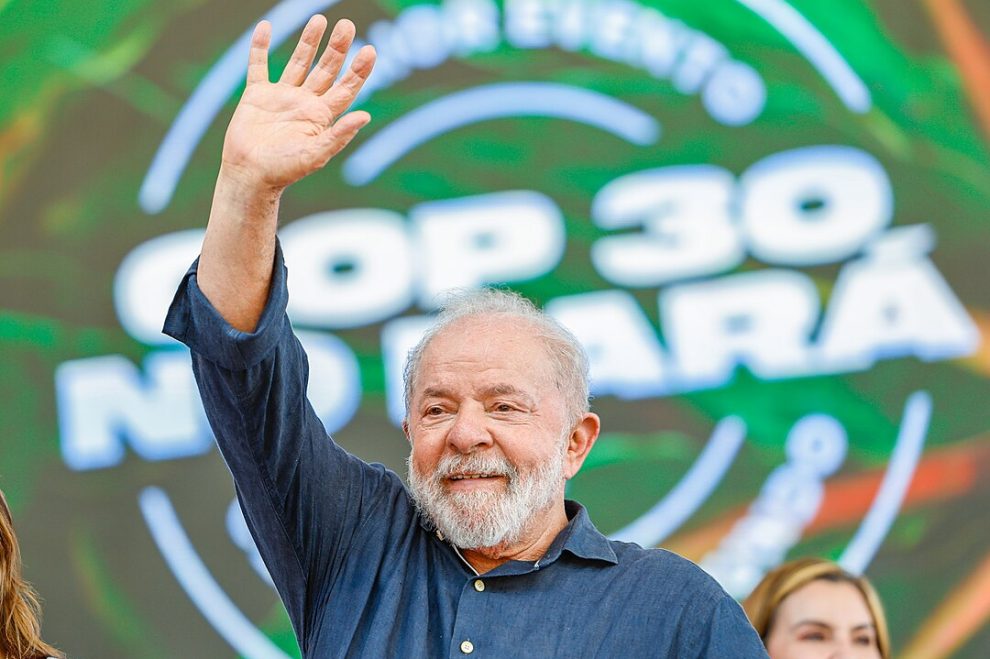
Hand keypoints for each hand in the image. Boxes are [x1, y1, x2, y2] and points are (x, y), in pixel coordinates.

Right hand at [220, 16, 376, 191]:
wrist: (250, 175)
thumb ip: (339, 135)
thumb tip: (365, 116)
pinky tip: (265, 28)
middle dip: (337, 48)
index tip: (370, 51)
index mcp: (321, 116)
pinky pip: (258, 65)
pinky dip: (260, 47)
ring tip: (319, 19)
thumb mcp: (315, 155)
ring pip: (299, 62)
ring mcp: (281, 97)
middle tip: (347, 25)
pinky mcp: (257, 95)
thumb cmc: (284, 170)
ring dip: (309, 42)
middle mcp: (305, 102)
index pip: (346, 88)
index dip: (359, 70)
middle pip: (326, 69)